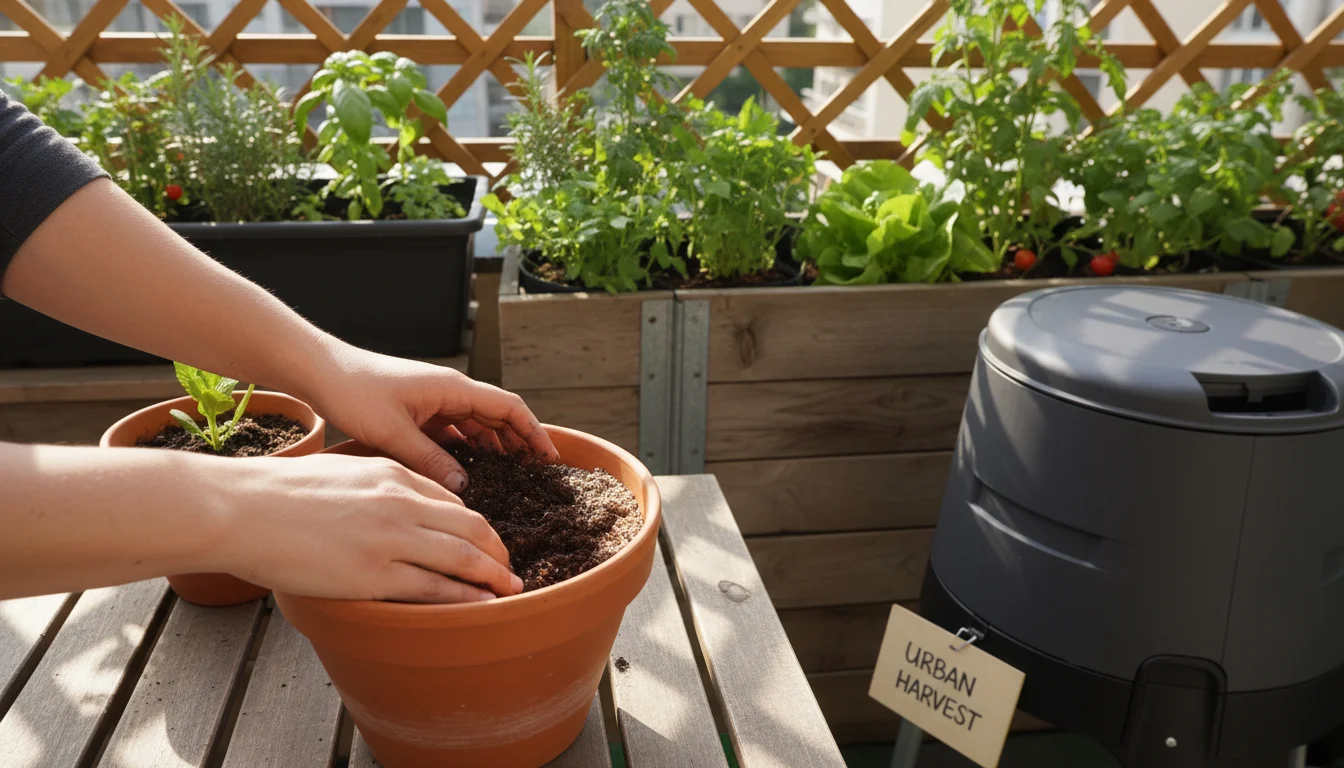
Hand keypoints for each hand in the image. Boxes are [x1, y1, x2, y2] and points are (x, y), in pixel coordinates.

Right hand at [221, 452, 524, 601]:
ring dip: (494, 576)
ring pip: (464, 557)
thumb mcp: (343, 475)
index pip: (452, 501)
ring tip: (508, 589)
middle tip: (509, 567)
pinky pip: (435, 588)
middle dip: (498, 550)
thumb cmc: (280, 494)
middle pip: (472, 527)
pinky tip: (482, 605)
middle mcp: (400, 503)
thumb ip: (377, 488)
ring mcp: (390, 539)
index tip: (485, 541)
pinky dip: (466, 597)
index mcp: (393, 475)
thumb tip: (396, 510)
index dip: (477, 525)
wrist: (243, 509)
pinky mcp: (373, 575)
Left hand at [308, 347, 558, 492]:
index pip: (509, 407)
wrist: (321, 373)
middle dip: (519, 443)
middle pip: (498, 416)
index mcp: (453, 388)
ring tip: (507, 478)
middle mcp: (450, 391)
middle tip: (534, 476)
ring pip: (476, 425)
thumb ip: (430, 461)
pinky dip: (466, 450)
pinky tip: (467, 472)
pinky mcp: (419, 411)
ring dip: (493, 448)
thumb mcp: (393, 433)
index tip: (549, 459)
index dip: (533, 432)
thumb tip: (465, 487)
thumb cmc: (355, 392)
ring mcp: (435, 401)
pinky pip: (454, 432)